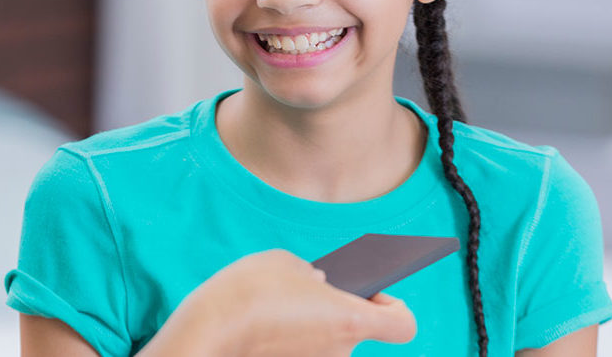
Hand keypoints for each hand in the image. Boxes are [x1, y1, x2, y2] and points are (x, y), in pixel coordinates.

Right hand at [176, 249, 416, 356]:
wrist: (209, 329)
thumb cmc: (251, 291)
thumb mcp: (288, 263)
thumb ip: (313, 275)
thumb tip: (315, 285)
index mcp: (350, 321)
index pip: (402, 325)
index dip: (393, 305)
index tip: (371, 292)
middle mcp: (340, 351)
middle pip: (356, 329)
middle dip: (336, 306)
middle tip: (306, 288)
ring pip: (325, 338)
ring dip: (311, 320)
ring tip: (278, 303)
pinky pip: (302, 347)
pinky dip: (291, 334)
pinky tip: (266, 320)